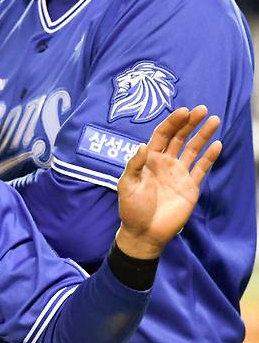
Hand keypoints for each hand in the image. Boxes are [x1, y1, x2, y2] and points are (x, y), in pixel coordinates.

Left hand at [116, 106, 221, 258]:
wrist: (144, 233)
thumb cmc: (131, 208)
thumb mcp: (126, 185)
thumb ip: (134, 165)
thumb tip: (143, 145)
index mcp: (149, 159)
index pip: (162, 135)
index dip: (172, 122)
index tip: (184, 110)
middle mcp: (165, 163)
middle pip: (180, 137)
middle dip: (190, 123)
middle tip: (202, 110)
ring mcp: (179, 173)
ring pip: (193, 149)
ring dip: (203, 135)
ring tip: (214, 120)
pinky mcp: (190, 186)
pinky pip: (202, 168)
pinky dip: (210, 157)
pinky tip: (217, 145)